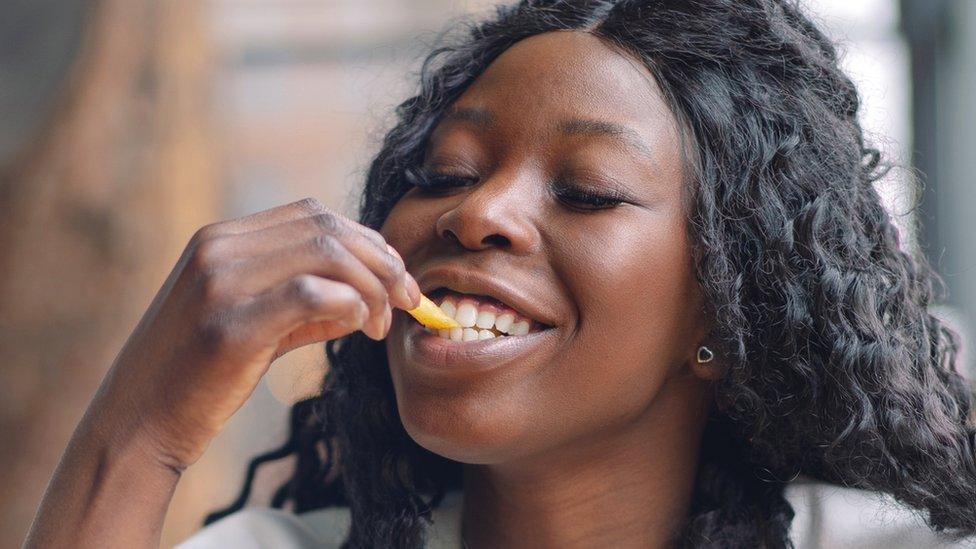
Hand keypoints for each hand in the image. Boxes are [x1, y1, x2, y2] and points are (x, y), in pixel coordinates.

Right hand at [93, 197, 418, 471]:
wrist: (139, 423)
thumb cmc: (201, 376)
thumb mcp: (256, 324)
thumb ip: (308, 305)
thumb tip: (368, 298)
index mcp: (222, 238)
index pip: (314, 215)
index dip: (367, 241)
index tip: (396, 277)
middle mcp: (218, 248)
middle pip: (328, 227)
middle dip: (382, 261)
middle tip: (408, 300)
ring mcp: (220, 282)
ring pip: (327, 253)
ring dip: (372, 286)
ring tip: (380, 324)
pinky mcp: (229, 325)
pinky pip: (311, 294)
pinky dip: (349, 305)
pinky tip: (358, 328)